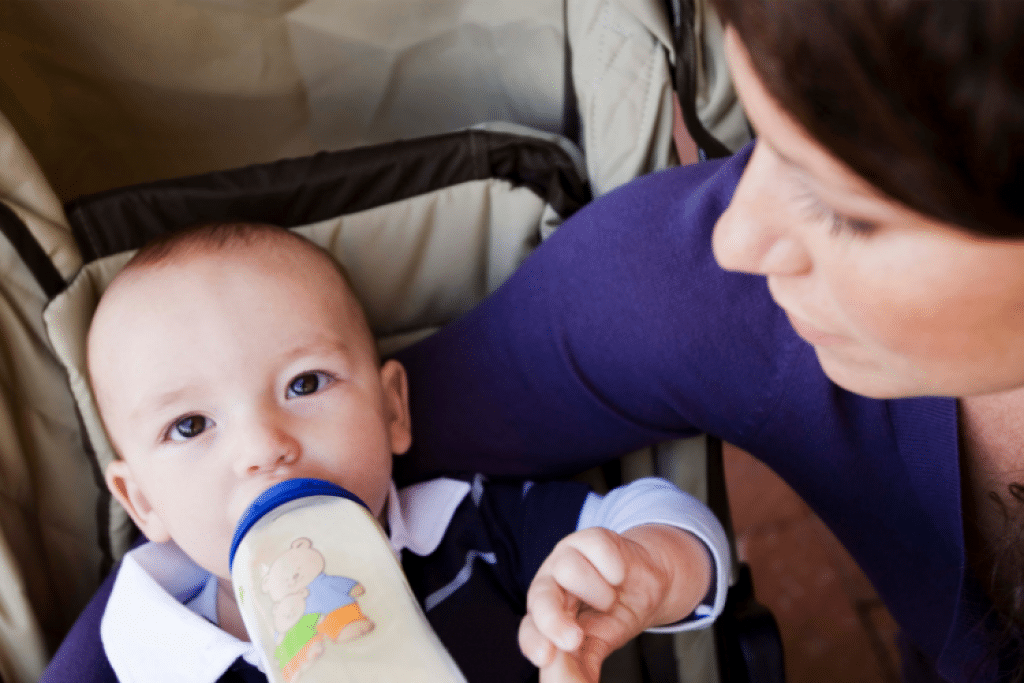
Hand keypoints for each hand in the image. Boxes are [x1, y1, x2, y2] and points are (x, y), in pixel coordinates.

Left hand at [518, 524, 710, 682]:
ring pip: (568, 569)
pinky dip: (613, 567)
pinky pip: (596, 547)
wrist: (648, 582)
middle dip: (553, 620)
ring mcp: (568, 557)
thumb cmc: (614, 614)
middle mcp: (551, 584)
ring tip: (610, 598)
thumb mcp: (596, 646)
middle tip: (575, 639)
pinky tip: (618, 575)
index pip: (530, 631)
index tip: (546, 657)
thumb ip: (579, 669)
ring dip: (598, 592)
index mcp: (545, 615)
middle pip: (539, 597)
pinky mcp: (590, 537)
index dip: (534, 643)